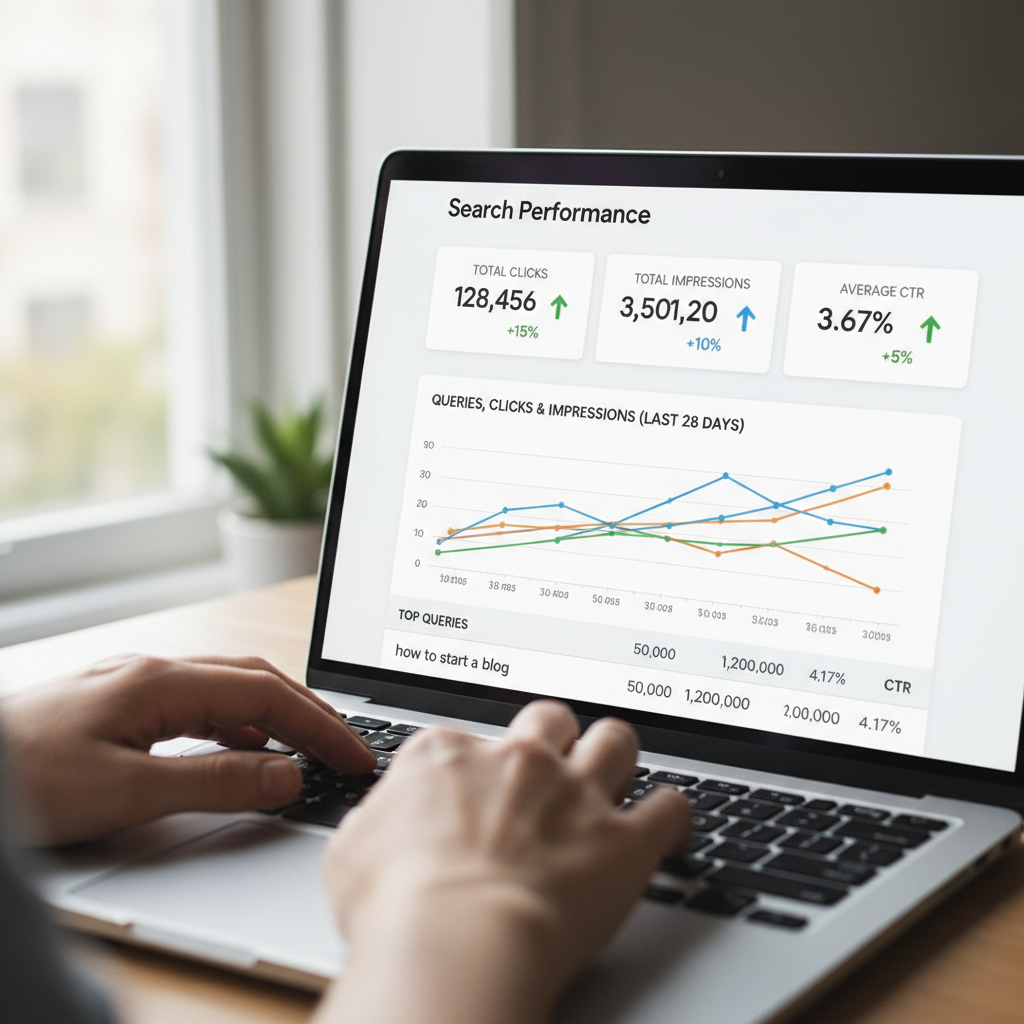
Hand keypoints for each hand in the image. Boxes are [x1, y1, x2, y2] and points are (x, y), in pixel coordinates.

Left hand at [0, 654, 375, 845]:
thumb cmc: (23, 778)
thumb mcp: (127, 791)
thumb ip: (215, 781)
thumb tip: (287, 774)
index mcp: (162, 682)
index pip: (267, 695)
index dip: (319, 726)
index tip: (353, 756)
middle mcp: (154, 672)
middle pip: (256, 680)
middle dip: (309, 713)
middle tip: (345, 749)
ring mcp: (135, 684)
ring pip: (228, 689)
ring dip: (275, 717)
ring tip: (307, 750)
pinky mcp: (120, 705)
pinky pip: (199, 704)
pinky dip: (237, 725)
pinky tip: (240, 749)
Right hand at [316, 700, 689, 1023]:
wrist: (453, 943)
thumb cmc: (396, 905)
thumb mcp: (351, 851)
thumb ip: (375, 819)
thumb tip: (381, 817)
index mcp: (450, 754)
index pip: (469, 736)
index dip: (475, 764)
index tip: (478, 788)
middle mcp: (518, 761)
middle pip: (550, 719)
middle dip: (554, 737)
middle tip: (552, 766)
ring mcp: (574, 795)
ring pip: (616, 740)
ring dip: (615, 755)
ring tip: (613, 775)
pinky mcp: (622, 841)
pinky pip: (669, 807)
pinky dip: (671, 815)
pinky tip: (664, 823)